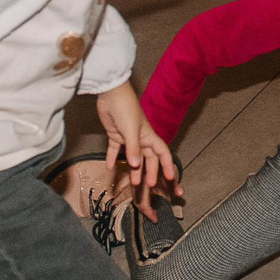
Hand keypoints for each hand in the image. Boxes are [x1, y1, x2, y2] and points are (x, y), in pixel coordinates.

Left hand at [96, 83, 177, 208]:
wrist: (110, 94)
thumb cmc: (125, 108)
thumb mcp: (130, 131)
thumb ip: (133, 149)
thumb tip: (136, 166)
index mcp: (149, 136)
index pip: (162, 152)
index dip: (167, 165)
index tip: (170, 177)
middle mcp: (140, 138)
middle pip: (149, 158)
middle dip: (151, 171)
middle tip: (150, 185)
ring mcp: (128, 137)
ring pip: (133, 156)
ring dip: (134, 169)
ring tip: (133, 182)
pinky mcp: (115, 134)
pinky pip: (114, 149)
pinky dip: (112, 158)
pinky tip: (109, 167)